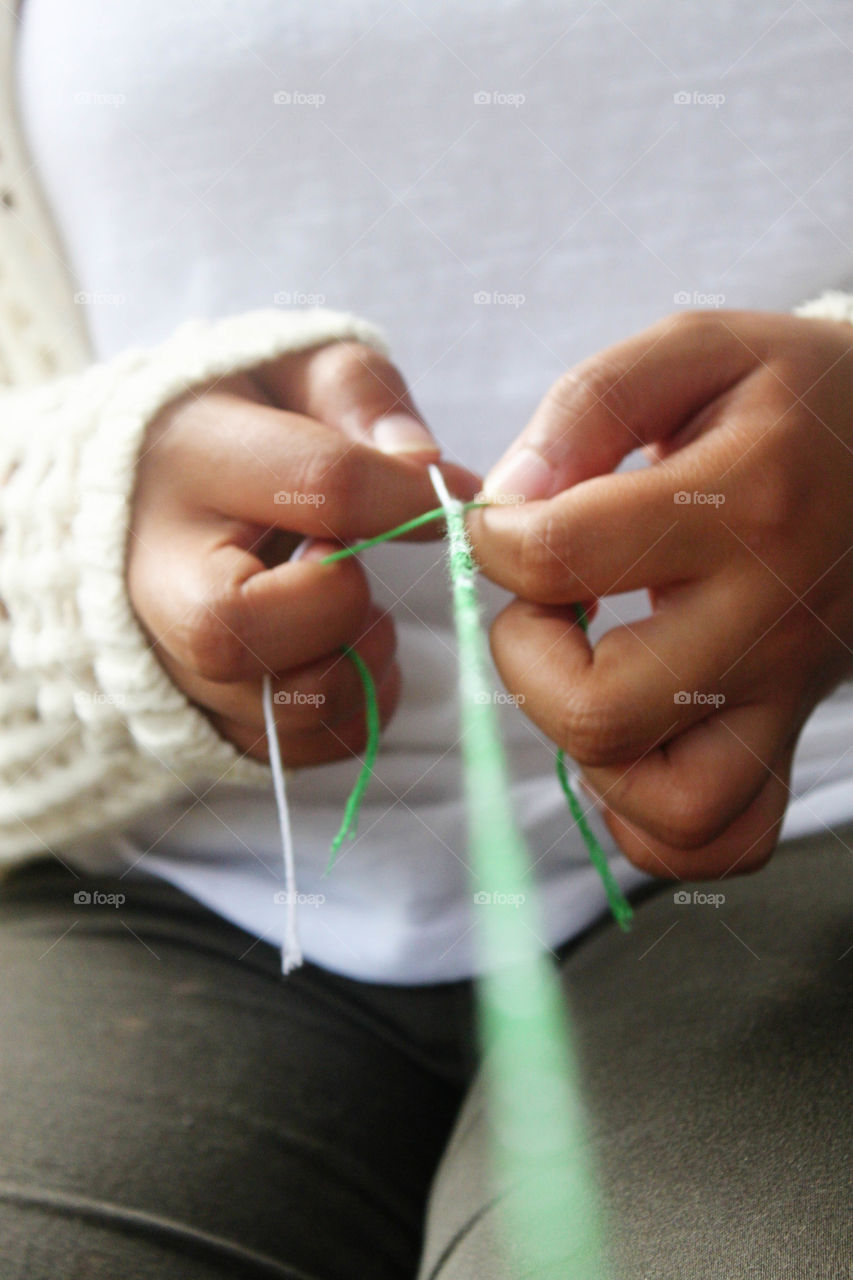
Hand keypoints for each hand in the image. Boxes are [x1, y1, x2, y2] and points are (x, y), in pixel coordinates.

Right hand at [128, 339, 477, 764]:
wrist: (150, 493)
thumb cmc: (241, 423)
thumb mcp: (292, 370)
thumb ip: (358, 399)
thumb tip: (427, 470)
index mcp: (185, 460)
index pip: (318, 485)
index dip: (408, 498)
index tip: (457, 497)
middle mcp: (152, 575)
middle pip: (237, 631)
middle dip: (340, 604)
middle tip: (353, 565)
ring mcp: (168, 660)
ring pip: (278, 708)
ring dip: (359, 665)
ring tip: (356, 611)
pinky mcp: (205, 718)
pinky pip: (303, 750)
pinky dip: (356, 713)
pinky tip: (346, 653)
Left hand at [469, 309, 852, 878]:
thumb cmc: (791, 397)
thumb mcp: (696, 351)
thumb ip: (590, 406)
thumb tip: (509, 498)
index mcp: (742, 500)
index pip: (560, 557)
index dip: (493, 540)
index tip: (508, 522)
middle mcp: (769, 615)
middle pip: (598, 713)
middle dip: (524, 662)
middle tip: (543, 609)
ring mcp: (787, 691)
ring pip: (669, 804)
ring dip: (587, 755)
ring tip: (583, 677)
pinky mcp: (792, 732)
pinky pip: (723, 837)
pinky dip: (651, 822)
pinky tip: (628, 748)